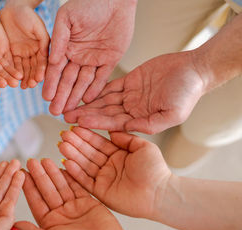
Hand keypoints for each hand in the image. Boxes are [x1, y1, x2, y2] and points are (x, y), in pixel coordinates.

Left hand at [0, 1, 49, 88]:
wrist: (12, 9)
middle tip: (30, 85)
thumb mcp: (38, 28)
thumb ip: (43, 42)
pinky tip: (13, 80)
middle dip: (32, 77)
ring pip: (23, 68)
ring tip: (23, 86)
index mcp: (41, 47)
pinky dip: (13, 72)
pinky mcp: (11, 53)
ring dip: (23, 78)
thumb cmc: (27, 15)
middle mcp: (32, 52)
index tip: (40, 79)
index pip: (42, 62)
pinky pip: (12, 64)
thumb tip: (48, 56)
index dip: (41, 70)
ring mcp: (22, 53)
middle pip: (33, 68)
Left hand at [14, 158, 127, 229]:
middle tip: (32, 161)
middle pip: (47, 191)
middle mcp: (60, 214)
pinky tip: (62, 165)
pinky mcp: (87, 201)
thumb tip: (14, 224)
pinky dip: (69, 175)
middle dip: (39, 176)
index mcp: (49, 224)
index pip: (36, 202)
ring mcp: (73, 207)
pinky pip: (76, 185)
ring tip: (45, 160)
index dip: (28, 187)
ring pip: (60, 186)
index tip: (21, 174)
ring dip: (53, 173)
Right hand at [43, 0, 136, 115]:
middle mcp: (78, 56)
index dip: (51, 84)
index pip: (56, 70)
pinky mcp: (110, 59)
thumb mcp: (67, 18)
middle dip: (62, 96)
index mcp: (66, 47)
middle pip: (68, 80)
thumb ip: (58, 39)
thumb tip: (52, 61)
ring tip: (69, 111)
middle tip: (55, 112)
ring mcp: (94, 59)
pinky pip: (102, 77)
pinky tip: (87, 100)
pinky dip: (95, 89)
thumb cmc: (88, 3)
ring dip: (75, 97)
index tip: (46, 97)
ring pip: (83, 82)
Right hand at [58, 127, 170, 218]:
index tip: (75, 126)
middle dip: (76, 143)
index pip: (99, 142)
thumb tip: (111, 130)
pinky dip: (75, 172)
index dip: (87, 135)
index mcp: (119, 154)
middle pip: (88, 152)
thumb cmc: (156, 171)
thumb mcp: (143, 147)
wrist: (160, 194)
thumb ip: (126, 138)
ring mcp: (104, 179)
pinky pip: (85, 181)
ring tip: (61, 144)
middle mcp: (109, 166)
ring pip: (84, 164)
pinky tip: (66, 162)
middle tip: (63, 134)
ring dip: (72, 155)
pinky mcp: (100, 192)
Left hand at [64, 51, 204, 133]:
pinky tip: (82, 92)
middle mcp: (132, 110)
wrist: (194, 70)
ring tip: (69, 106)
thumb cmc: (187, 93)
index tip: (78, 123)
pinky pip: (109, 86)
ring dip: (87, 104)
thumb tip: (126, 128)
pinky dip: (96, 89)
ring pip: (103, 100)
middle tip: (66, 117)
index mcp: (140, 120)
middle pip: (104, 113)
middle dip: (85, 115)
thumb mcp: (172, 113)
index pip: (113, 123)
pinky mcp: (129, 81)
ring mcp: (130, 96)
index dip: (95, 122)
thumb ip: (149, 124)